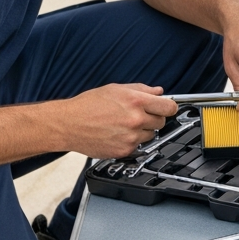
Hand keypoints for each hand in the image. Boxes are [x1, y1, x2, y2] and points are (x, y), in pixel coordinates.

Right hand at [60, 83, 176, 158]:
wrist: (69, 124)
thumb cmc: (88, 105)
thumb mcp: (116, 89)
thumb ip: (141, 89)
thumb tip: (158, 92)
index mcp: (136, 101)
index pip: (169, 107)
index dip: (169, 107)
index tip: (167, 108)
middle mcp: (135, 119)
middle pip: (161, 122)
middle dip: (153, 118)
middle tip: (138, 115)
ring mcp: (131, 137)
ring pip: (150, 135)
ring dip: (142, 130)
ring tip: (123, 124)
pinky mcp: (124, 150)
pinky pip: (137, 146)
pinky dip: (131, 141)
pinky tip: (117, 134)